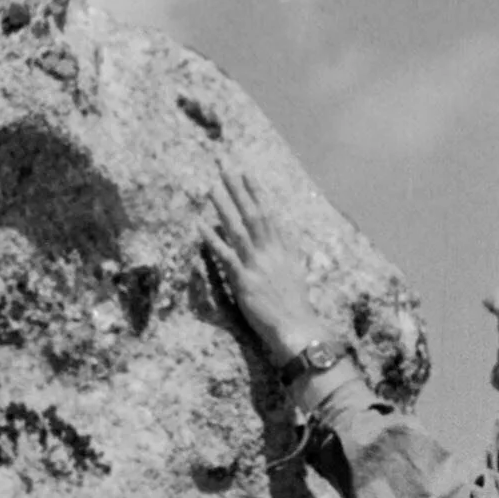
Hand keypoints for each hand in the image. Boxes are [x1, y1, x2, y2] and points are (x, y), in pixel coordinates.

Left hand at [200, 163, 326, 367]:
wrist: (297, 328)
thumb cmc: (296, 308)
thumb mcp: (296, 276)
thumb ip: (287, 256)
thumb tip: (282, 240)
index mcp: (284, 251)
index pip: (269, 215)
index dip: (256, 193)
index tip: (246, 174)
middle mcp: (271, 253)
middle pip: (253, 215)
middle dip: (239, 191)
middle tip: (225, 169)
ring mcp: (257, 266)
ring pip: (239, 229)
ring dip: (225, 207)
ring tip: (212, 188)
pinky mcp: (244, 281)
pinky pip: (226, 256)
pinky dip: (213, 240)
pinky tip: (201, 226)